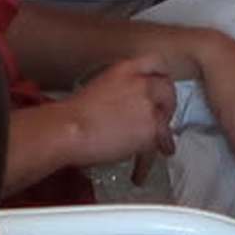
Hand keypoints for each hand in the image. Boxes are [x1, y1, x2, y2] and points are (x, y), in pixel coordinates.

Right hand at [57, 57, 177, 171]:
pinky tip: (139, 172)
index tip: (160, 87)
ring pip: (165, 120)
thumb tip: (126, 108)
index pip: (155, 63)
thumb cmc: (71, 115)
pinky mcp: (152, 128)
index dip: (160, 77)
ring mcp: (149, 105)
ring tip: (158, 149)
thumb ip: (119, 91)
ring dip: (162, 135)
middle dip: (166, 106)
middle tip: (161, 118)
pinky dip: (147, 161)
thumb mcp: (98, 88)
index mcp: (126, 68)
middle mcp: (142, 83)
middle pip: (167, 90)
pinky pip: (157, 145)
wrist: (67, 130)